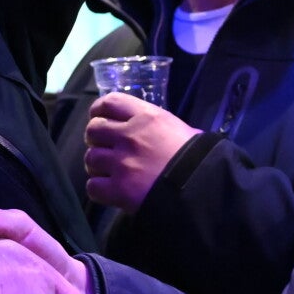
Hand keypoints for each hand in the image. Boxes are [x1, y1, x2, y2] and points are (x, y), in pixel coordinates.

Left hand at [82, 93, 199, 210]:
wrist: (202, 188)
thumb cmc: (199, 157)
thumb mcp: (181, 130)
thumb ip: (158, 126)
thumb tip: (152, 131)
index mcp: (146, 117)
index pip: (110, 102)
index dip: (99, 110)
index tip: (98, 117)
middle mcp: (129, 136)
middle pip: (93, 130)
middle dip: (96, 139)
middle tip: (105, 148)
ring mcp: (121, 163)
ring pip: (90, 158)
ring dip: (97, 166)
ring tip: (108, 172)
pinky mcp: (118, 189)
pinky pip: (92, 186)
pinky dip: (98, 189)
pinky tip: (110, 190)